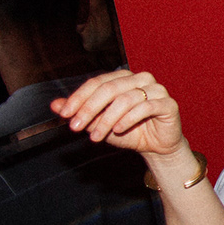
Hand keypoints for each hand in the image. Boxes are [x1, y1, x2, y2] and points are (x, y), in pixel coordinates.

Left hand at [52, 70, 185, 160]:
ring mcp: (157, 89)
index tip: (64, 114)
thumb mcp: (99, 123)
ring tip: (96, 136)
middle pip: (109, 88)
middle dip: (89, 109)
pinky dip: (128, 119)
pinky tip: (118, 130)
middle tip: (75, 127)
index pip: (97, 82)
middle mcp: (140, 79)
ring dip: (106, 119)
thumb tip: (55, 105)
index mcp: (123, 78)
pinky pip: (145, 107)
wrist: (156, 146)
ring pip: (125, 99)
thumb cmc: (129, 131)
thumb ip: (79, 112)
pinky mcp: (168, 104)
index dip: (78, 98)